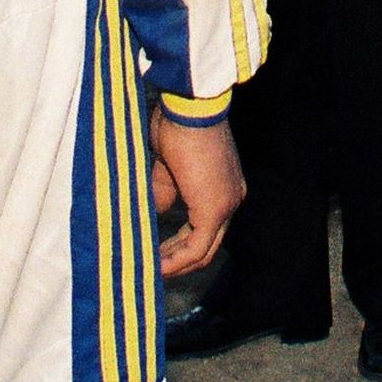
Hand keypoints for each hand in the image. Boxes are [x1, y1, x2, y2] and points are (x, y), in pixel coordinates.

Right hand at [146, 112, 243, 276]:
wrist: (189, 108)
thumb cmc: (177, 124)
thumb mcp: (167, 164)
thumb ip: (164, 191)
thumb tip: (156, 212)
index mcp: (223, 186)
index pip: (205, 226)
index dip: (179, 244)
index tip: (156, 252)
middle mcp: (231, 199)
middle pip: (207, 244)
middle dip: (178, 259)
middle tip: (153, 268)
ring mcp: (226, 205)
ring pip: (204, 250)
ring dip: (176, 264)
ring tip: (150, 272)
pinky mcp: (215, 209)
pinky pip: (198, 247)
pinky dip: (177, 260)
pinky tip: (158, 266)